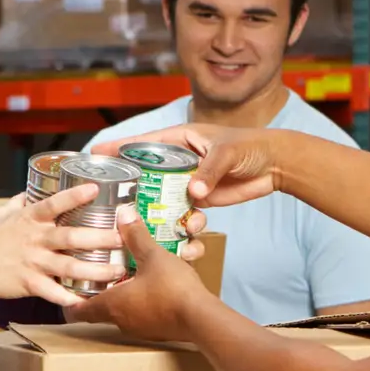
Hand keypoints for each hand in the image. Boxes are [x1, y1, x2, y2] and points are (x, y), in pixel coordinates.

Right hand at [0, 184, 123, 306]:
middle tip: (122, 238)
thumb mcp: (2, 214)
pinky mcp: (29, 283)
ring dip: (96, 270)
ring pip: (70, 266)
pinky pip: (54, 292)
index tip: (96, 189)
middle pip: (71, 237)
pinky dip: (70, 297)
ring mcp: (33, 262)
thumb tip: (34, 188)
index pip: (54, 204)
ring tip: (118, 271)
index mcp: (29, 219)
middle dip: (99, 237)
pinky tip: (89, 301)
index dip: (74, 196)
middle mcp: (34, 240)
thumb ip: (22, 202)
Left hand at [69, 209, 209, 342]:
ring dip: (123, 297)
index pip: (79, 311)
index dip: (70, 302)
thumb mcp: (153, 255)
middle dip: (99, 293)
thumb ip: (136, 236)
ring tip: (126, 278)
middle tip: (99, 276)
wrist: (203, 318)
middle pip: (100, 310)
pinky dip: (142, 303)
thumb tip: (124, 214)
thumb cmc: (172, 288)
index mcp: (112, 305)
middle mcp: (121, 321)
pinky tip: (152, 288)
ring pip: (123, 312)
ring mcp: (140, 329)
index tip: (69, 289)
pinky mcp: (157, 332)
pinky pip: (143, 316)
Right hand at [94, 125, 287, 209]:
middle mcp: (179, 160)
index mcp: (180, 139)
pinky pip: (183, 214)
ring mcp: (188, 181)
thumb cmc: (251, 146)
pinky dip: (184, 225)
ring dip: (161, 213)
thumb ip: (209, 171)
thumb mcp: (227, 153)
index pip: (142, 143)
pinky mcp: (200, 200)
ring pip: (162, 199)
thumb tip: (194, 194)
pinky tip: (192, 231)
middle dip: (133, 188)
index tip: (94, 153)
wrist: (275, 165)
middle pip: (145, 174)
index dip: (117, 148)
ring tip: (164, 222)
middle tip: (116, 203)